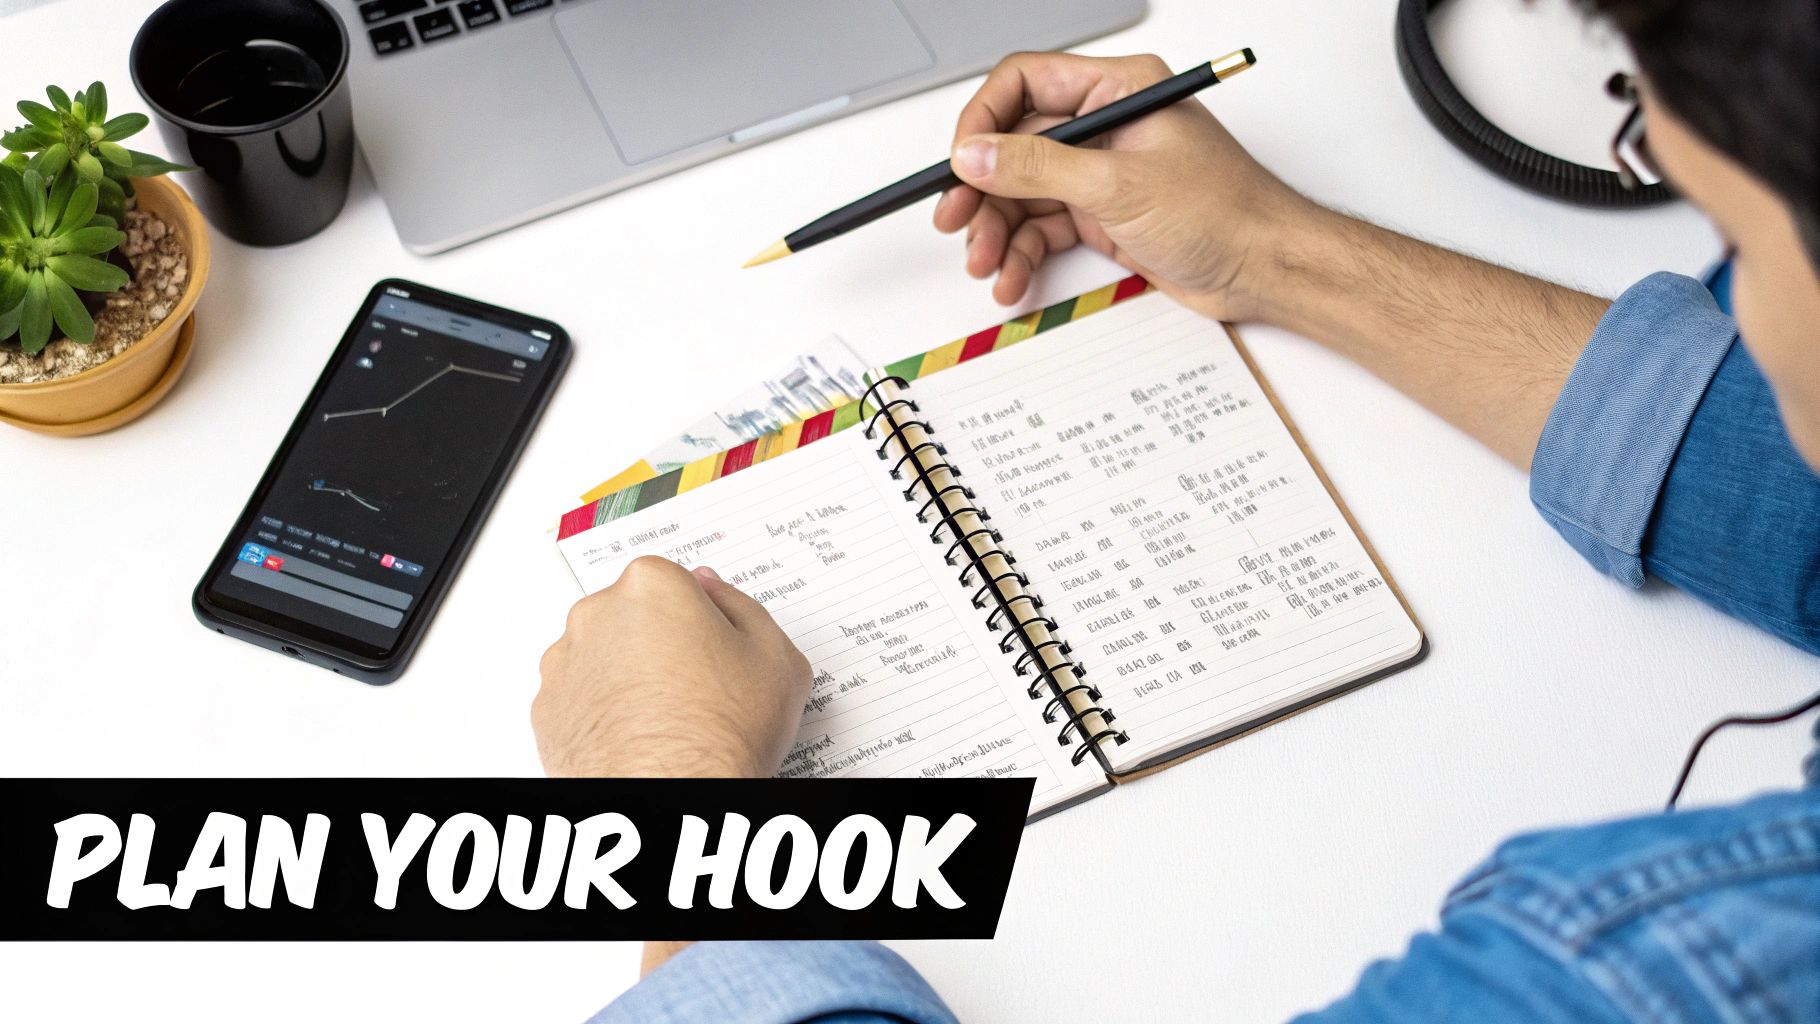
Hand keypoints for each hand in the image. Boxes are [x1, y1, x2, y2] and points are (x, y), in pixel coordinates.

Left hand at [534, 557, 811, 778]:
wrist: (670, 796)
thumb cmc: (720, 733)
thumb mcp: (777, 658)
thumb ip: (743, 606)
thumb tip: (713, 590)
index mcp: (651, 586)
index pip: (678, 583)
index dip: (703, 618)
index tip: (717, 649)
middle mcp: (598, 615)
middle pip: (635, 615)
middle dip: (662, 642)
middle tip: (699, 687)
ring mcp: (565, 663)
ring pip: (603, 655)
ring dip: (628, 676)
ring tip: (668, 719)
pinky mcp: (547, 709)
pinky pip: (579, 697)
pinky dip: (602, 711)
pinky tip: (637, 735)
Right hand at [935, 52, 1317, 319]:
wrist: (1265, 269)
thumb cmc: (1225, 212)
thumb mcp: (1119, 185)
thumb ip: (1039, 167)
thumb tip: (975, 154)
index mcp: (1117, 90)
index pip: (1025, 84)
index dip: (984, 121)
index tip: (960, 164)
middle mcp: (1105, 125)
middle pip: (1015, 146)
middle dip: (983, 190)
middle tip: (956, 223)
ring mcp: (1101, 172)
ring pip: (1023, 194)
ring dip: (997, 231)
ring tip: (986, 264)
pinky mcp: (1103, 215)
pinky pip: (1044, 228)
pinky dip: (1023, 255)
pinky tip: (1012, 279)